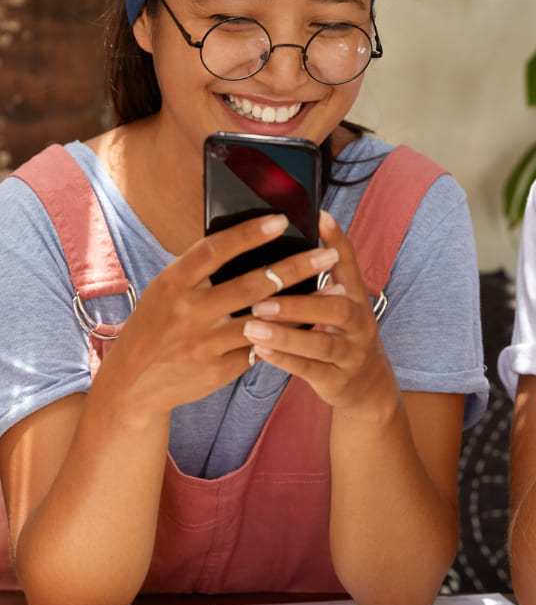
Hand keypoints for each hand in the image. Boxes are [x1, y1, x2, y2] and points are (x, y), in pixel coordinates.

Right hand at [95, 214, 338, 419]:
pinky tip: (312, 322)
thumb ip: (199, 270)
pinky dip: (287, 335)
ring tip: (334, 289)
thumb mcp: (165, 291)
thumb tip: (246, 237)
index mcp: (172, 283)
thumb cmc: (157, 324)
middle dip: (295, 268)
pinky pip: (260, 349)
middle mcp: (188, 312)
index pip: (215, 250)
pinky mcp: (217, 371)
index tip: (282, 220)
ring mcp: (204, 344)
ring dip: (303, 306)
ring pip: (265, 321)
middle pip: (251, 285)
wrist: (132, 385)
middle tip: (328, 254)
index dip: (248, 234)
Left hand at [241, 212, 398, 419]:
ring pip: (321, 344)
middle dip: (299, 303)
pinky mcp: (338, 379)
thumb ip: (320, 278)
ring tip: (252, 326)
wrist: (368, 384)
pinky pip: (310, 370)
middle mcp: (360, 322)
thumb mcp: (339, 303)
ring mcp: (352, 353)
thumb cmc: (341, 334)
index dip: (337, 240)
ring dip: (286, 335)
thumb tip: (290, 240)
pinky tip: (260, 351)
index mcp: (356, 297)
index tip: (320, 217)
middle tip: (261, 299)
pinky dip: (285, 360)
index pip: (348, 263)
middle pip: (336, 308)